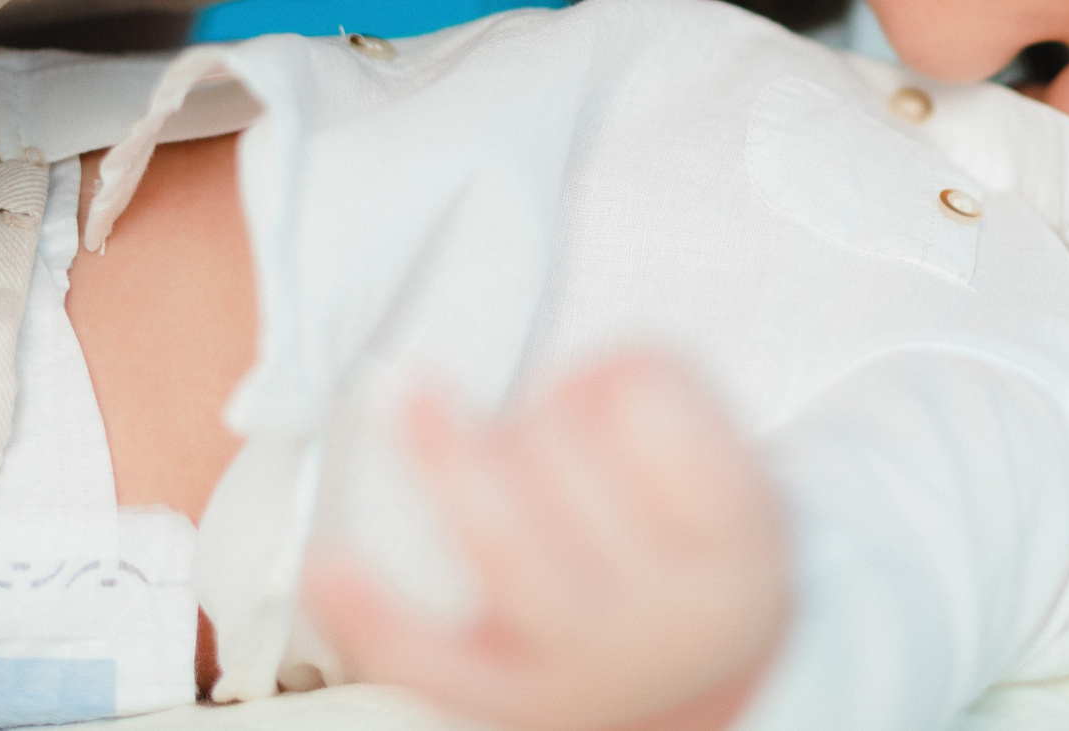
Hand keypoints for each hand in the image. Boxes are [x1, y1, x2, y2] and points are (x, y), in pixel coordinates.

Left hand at [306, 352, 790, 730]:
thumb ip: (653, 393)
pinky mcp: (506, 705)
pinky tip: (329, 566)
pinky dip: (367, 611)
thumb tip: (549, 377)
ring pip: (496, 534)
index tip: (621, 387)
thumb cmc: (696, 549)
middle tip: (562, 429)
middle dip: (543, 410)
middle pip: (561, 449)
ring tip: (434, 414)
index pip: (650, 403)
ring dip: (455, 454)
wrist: (696, 688)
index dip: (620, 370)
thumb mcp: (730, 470)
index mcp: (738, 546)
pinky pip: (422, 658)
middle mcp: (666, 616)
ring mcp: (582, 667)